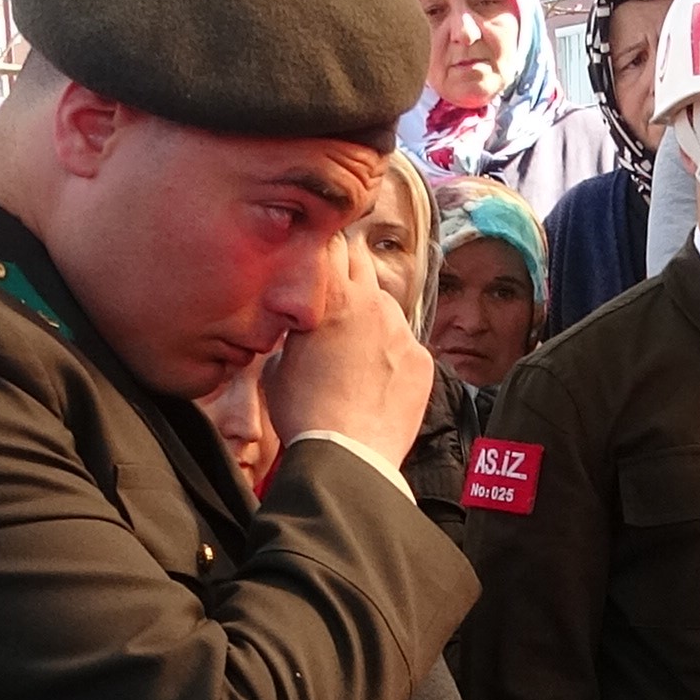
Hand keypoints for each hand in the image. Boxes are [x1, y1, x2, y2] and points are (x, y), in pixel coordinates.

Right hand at [261, 232, 434, 473]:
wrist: (348, 456)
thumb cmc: (304, 413)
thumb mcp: (277, 365)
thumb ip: (291, 333)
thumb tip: (296, 329)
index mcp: (333, 296)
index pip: (330, 243)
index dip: (319, 249)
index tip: (315, 259)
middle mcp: (374, 303)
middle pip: (361, 262)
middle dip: (346, 273)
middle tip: (333, 297)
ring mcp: (403, 331)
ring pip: (386, 305)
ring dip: (370, 316)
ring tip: (353, 353)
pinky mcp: (422, 359)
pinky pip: (405, 343)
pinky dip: (391, 353)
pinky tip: (375, 381)